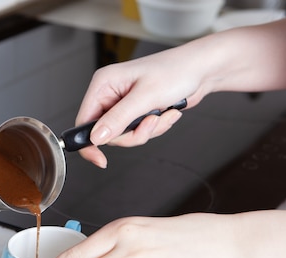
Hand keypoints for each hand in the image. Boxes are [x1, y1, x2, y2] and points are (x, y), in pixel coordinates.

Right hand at [74, 49, 206, 167]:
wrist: (201, 70)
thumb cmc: (176, 70)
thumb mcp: (145, 97)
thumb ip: (118, 119)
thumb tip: (96, 137)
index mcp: (103, 83)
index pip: (84, 120)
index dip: (90, 142)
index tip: (99, 159)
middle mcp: (110, 94)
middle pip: (106, 133)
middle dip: (132, 134)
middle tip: (150, 122)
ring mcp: (123, 104)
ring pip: (124, 136)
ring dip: (147, 131)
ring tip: (162, 114)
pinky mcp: (136, 112)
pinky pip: (138, 132)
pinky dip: (155, 128)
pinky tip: (166, 112)